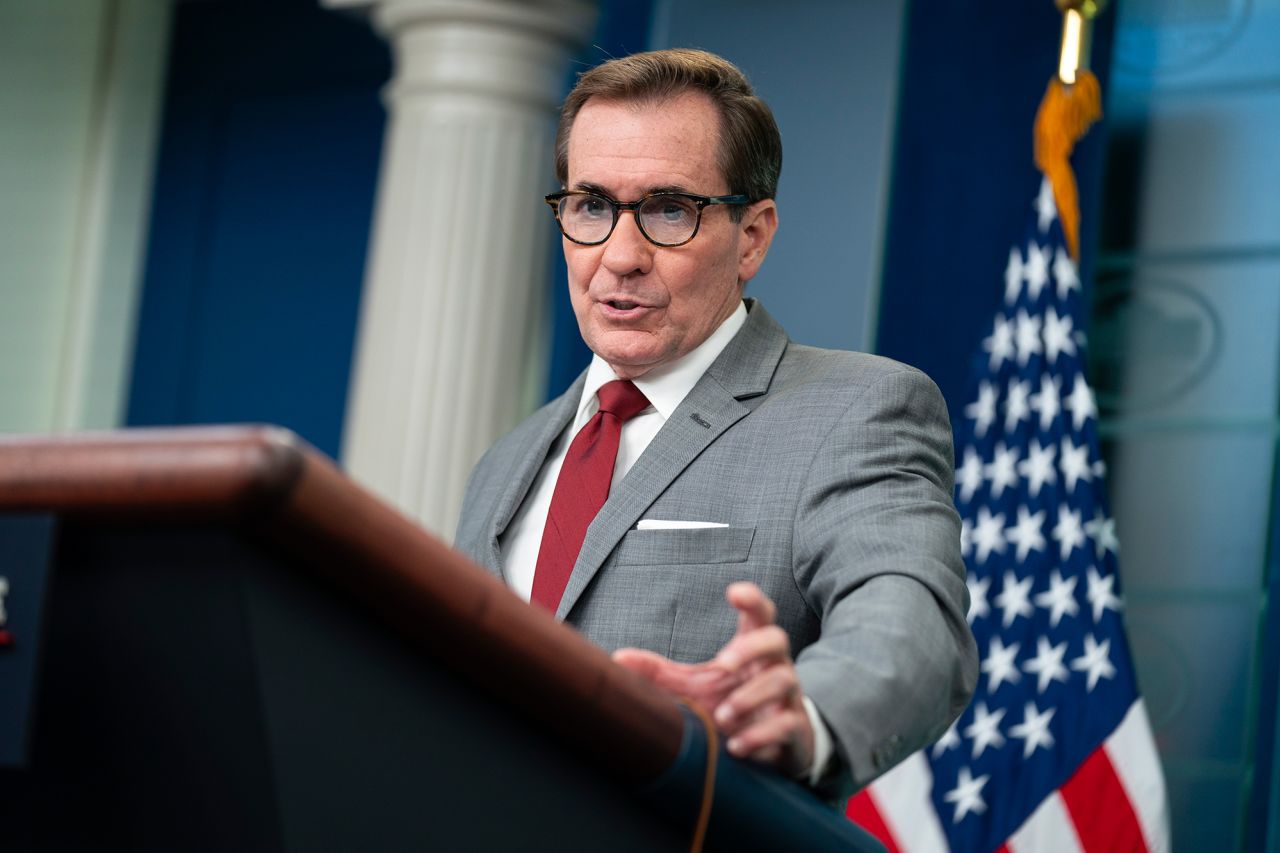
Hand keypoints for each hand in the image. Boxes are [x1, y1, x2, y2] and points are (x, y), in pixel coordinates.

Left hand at [612, 582, 814, 777]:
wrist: (774, 745)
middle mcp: (775, 667)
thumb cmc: (732, 703)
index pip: (761, 615)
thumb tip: (617, 658)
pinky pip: (785, 725)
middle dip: (751, 648)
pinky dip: (760, 735)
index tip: (733, 592)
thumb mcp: (696, 687)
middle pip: (777, 639)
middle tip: (723, 664)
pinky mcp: (794, 729)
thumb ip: (660, 673)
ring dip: (750, 697)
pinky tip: (736, 746)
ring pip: (782, 681)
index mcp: (752, 650)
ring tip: (723, 717)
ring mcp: (788, 697)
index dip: (752, 600)